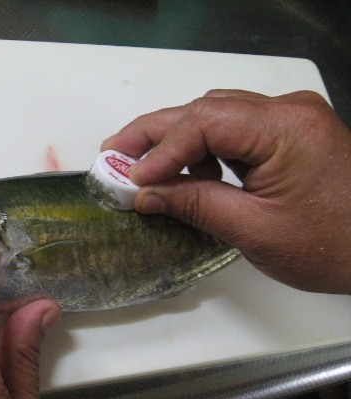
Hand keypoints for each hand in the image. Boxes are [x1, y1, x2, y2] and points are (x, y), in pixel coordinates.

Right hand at [102, 90, 350, 293]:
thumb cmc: (332, 247)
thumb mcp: (255, 231)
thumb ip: (195, 205)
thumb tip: (144, 195)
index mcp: (285, 129)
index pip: (205, 124)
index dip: (160, 150)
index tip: (129, 179)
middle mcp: (287, 111)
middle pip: (205, 110)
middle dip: (155, 133)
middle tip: (112, 154)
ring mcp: (290, 119)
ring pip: (216, 116)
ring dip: (176, 140)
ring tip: (144, 168)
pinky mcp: (290, 133)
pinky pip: (234, 130)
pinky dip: (203, 150)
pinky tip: (190, 174)